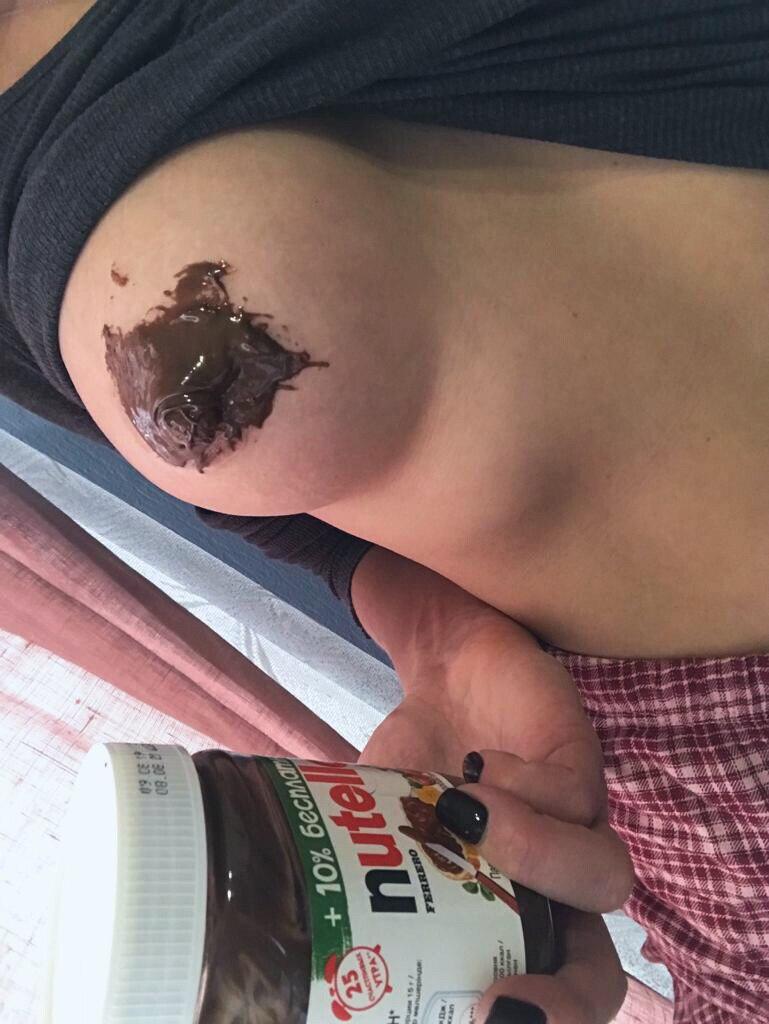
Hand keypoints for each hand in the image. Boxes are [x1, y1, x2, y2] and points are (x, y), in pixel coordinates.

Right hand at [360, 613, 633, 1022]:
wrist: (442, 674)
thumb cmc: (407, 768)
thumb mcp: (365, 834)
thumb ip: (350, 881)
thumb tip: (279, 945)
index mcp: (509, 921)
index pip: (546, 998)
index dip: (532, 1022)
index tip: (470, 1021)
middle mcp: (553, 890)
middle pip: (598, 974)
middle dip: (567, 1002)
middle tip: (498, 1006)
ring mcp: (575, 826)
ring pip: (603, 878)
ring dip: (534, 863)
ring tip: (459, 821)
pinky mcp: (580, 761)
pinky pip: (576, 793)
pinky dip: (524, 787)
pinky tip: (474, 765)